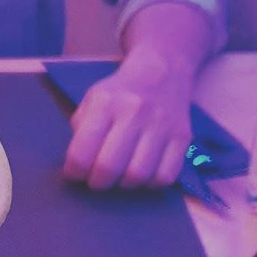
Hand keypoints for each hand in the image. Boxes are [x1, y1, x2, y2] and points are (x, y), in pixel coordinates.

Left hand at [62, 2, 210, 189]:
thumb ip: (82, 132)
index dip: (74, 172)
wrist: (162, 72)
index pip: (81, 152)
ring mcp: (162, 125)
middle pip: (109, 167)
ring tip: (119, 177)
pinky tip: (143, 174)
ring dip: (124, 185)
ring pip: (138, 175)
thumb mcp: (92, 101)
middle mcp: (135, 112)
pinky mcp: (182, 137)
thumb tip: (78, 168)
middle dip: (97, 183)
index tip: (75, 174)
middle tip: (96, 180)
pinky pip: (165, 177)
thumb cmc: (120, 93)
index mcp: (105, 103)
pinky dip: (150, 184)